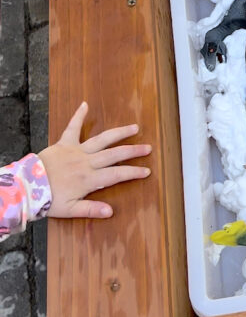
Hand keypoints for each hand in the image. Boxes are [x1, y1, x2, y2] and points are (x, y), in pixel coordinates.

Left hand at [38, 102, 151, 219]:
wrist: (27, 186)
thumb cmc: (48, 200)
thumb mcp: (70, 210)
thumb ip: (91, 209)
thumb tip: (111, 212)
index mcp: (89, 179)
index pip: (117, 174)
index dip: (133, 172)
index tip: (146, 171)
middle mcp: (86, 162)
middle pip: (115, 154)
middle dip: (133, 151)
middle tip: (148, 148)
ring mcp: (76, 151)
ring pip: (102, 140)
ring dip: (118, 133)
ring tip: (134, 128)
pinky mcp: (63, 143)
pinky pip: (72, 128)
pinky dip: (78, 116)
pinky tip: (85, 105)